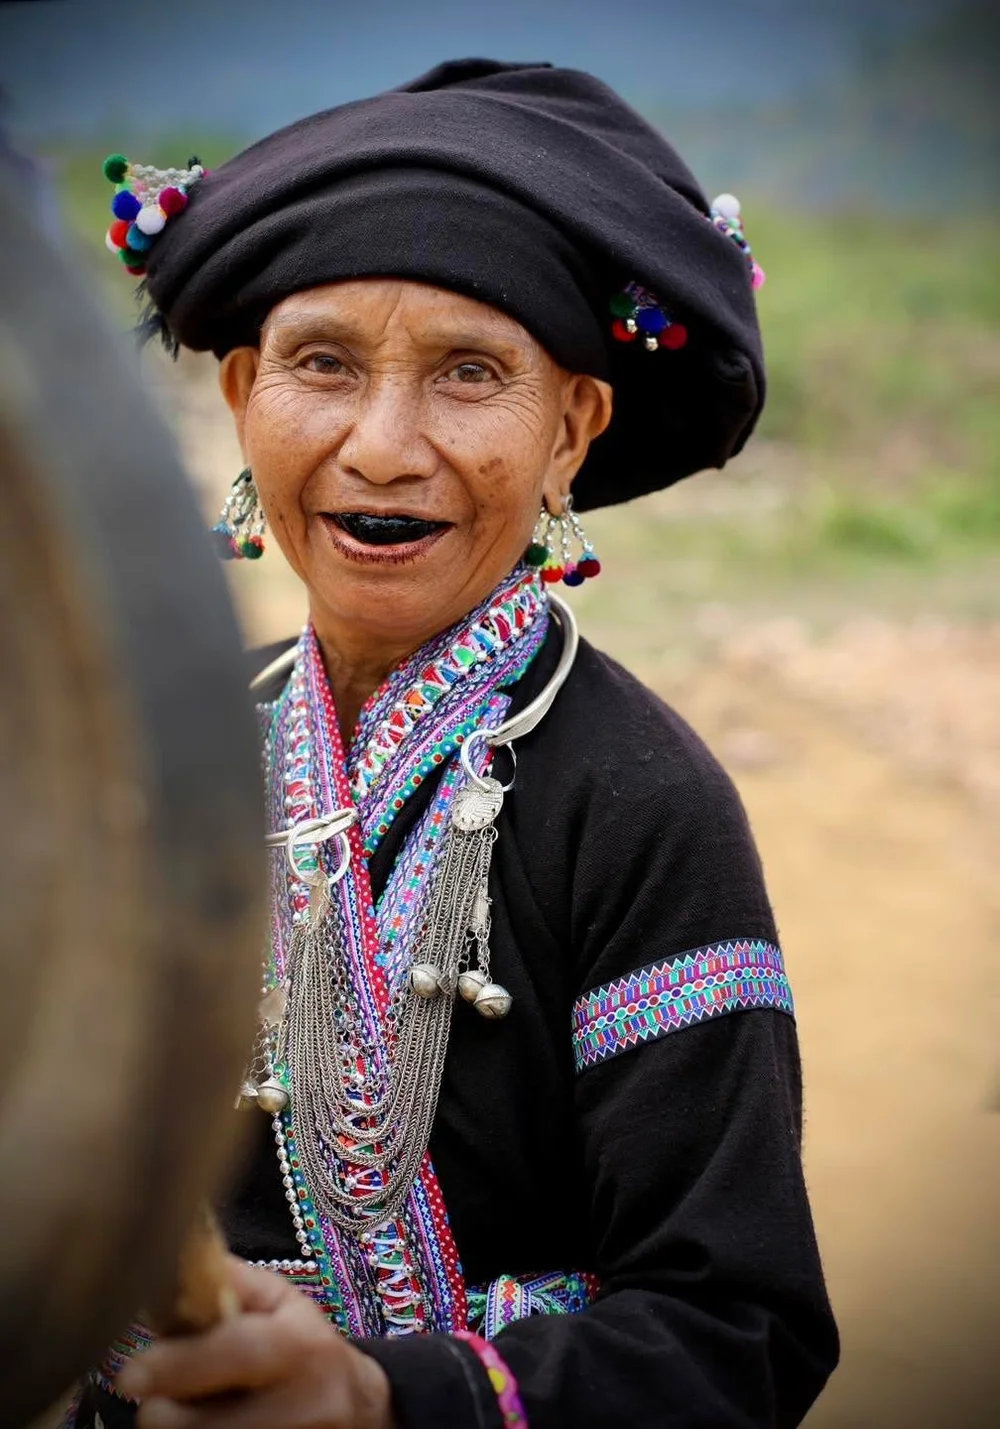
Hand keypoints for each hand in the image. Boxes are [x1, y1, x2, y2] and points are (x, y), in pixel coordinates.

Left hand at [116, 1257, 393, 1428]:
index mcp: (301, 1345)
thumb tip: (170, 1262)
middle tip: (156, 1402)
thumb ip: (231, 1284)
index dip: (180, 1365)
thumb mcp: (282, 1303)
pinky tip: (214, 1425)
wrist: (357, 1408)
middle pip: (208, 1425)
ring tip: (190, 1412)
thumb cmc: (306, 1346)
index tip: (129, 1373)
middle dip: (165, 1414)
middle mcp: (304, 1403)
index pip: (237, 1353)